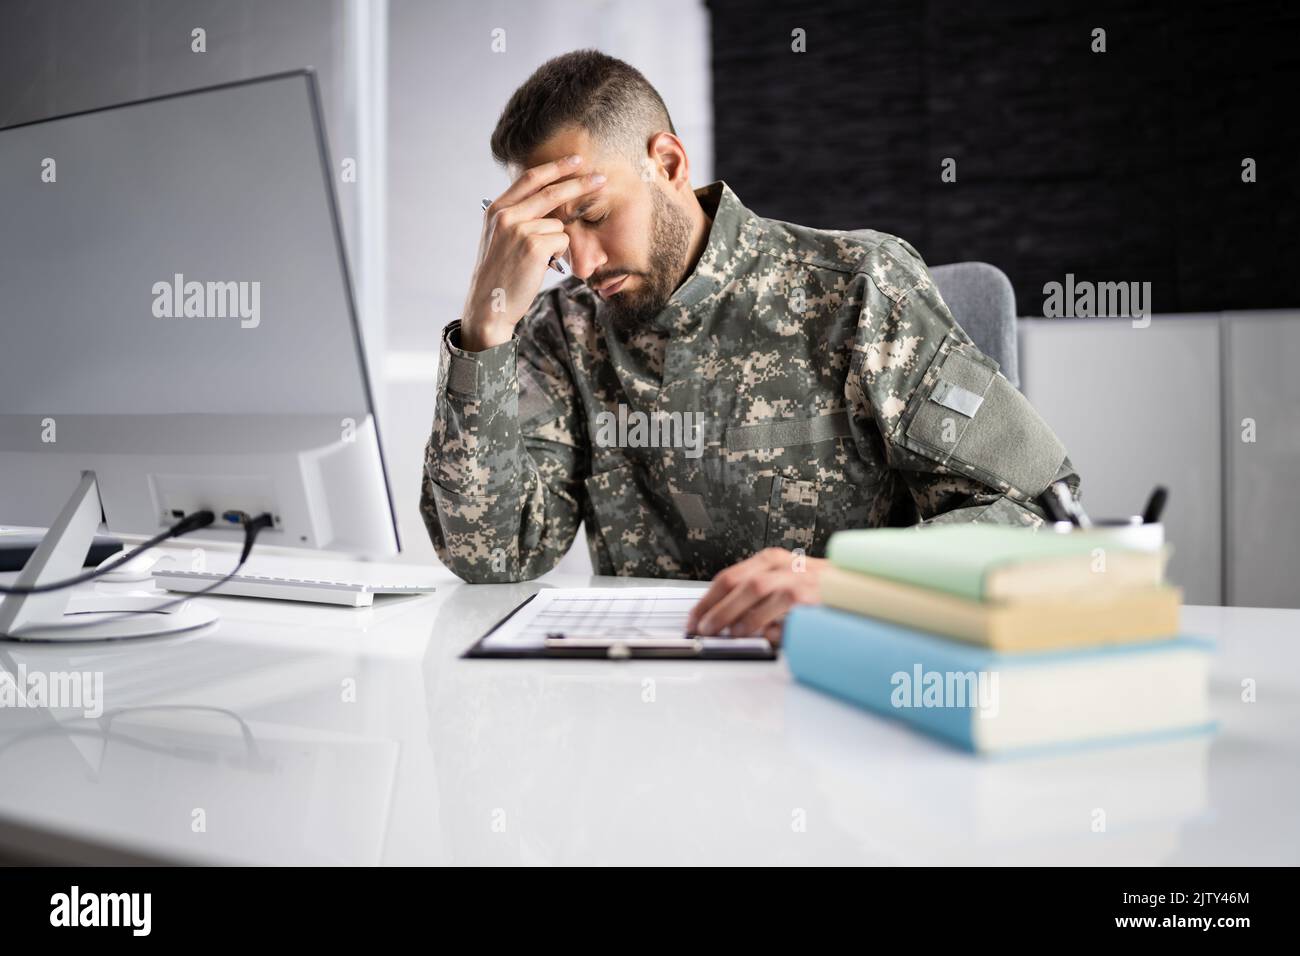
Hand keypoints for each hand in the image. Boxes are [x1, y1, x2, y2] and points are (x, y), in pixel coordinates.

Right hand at [460, 155, 606, 350]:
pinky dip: (559, 255)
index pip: (530, 178)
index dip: (555, 167)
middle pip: (551, 192)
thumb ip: (517, 217)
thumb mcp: (499, 238)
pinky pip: (563, 241)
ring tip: (536, 262)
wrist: (488, 305)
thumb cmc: (499, 275)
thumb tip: (549, 204)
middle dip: (580, 184)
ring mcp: (520, 230)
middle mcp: (506, 215)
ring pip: (559, 225)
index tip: (575, 161)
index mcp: (496, 210)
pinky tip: (541, 267)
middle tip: (601, 178)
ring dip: (557, 243)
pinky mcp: (534, 246)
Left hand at [686, 548, 826, 644]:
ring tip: (731, 635)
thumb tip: (726, 625)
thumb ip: (755, 603)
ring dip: (740, 615)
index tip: (693, 620)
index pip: (728, 577)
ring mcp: (799, 577)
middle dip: (718, 609)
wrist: (861, 590)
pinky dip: (773, 623)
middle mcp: (783, 565)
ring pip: (758, 589)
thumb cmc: (819, 593)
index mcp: (771, 560)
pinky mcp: (814, 595)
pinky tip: (766, 635)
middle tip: (705, 630)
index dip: (706, 600)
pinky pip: (786, 608)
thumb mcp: (783, 589)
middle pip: (739, 582)